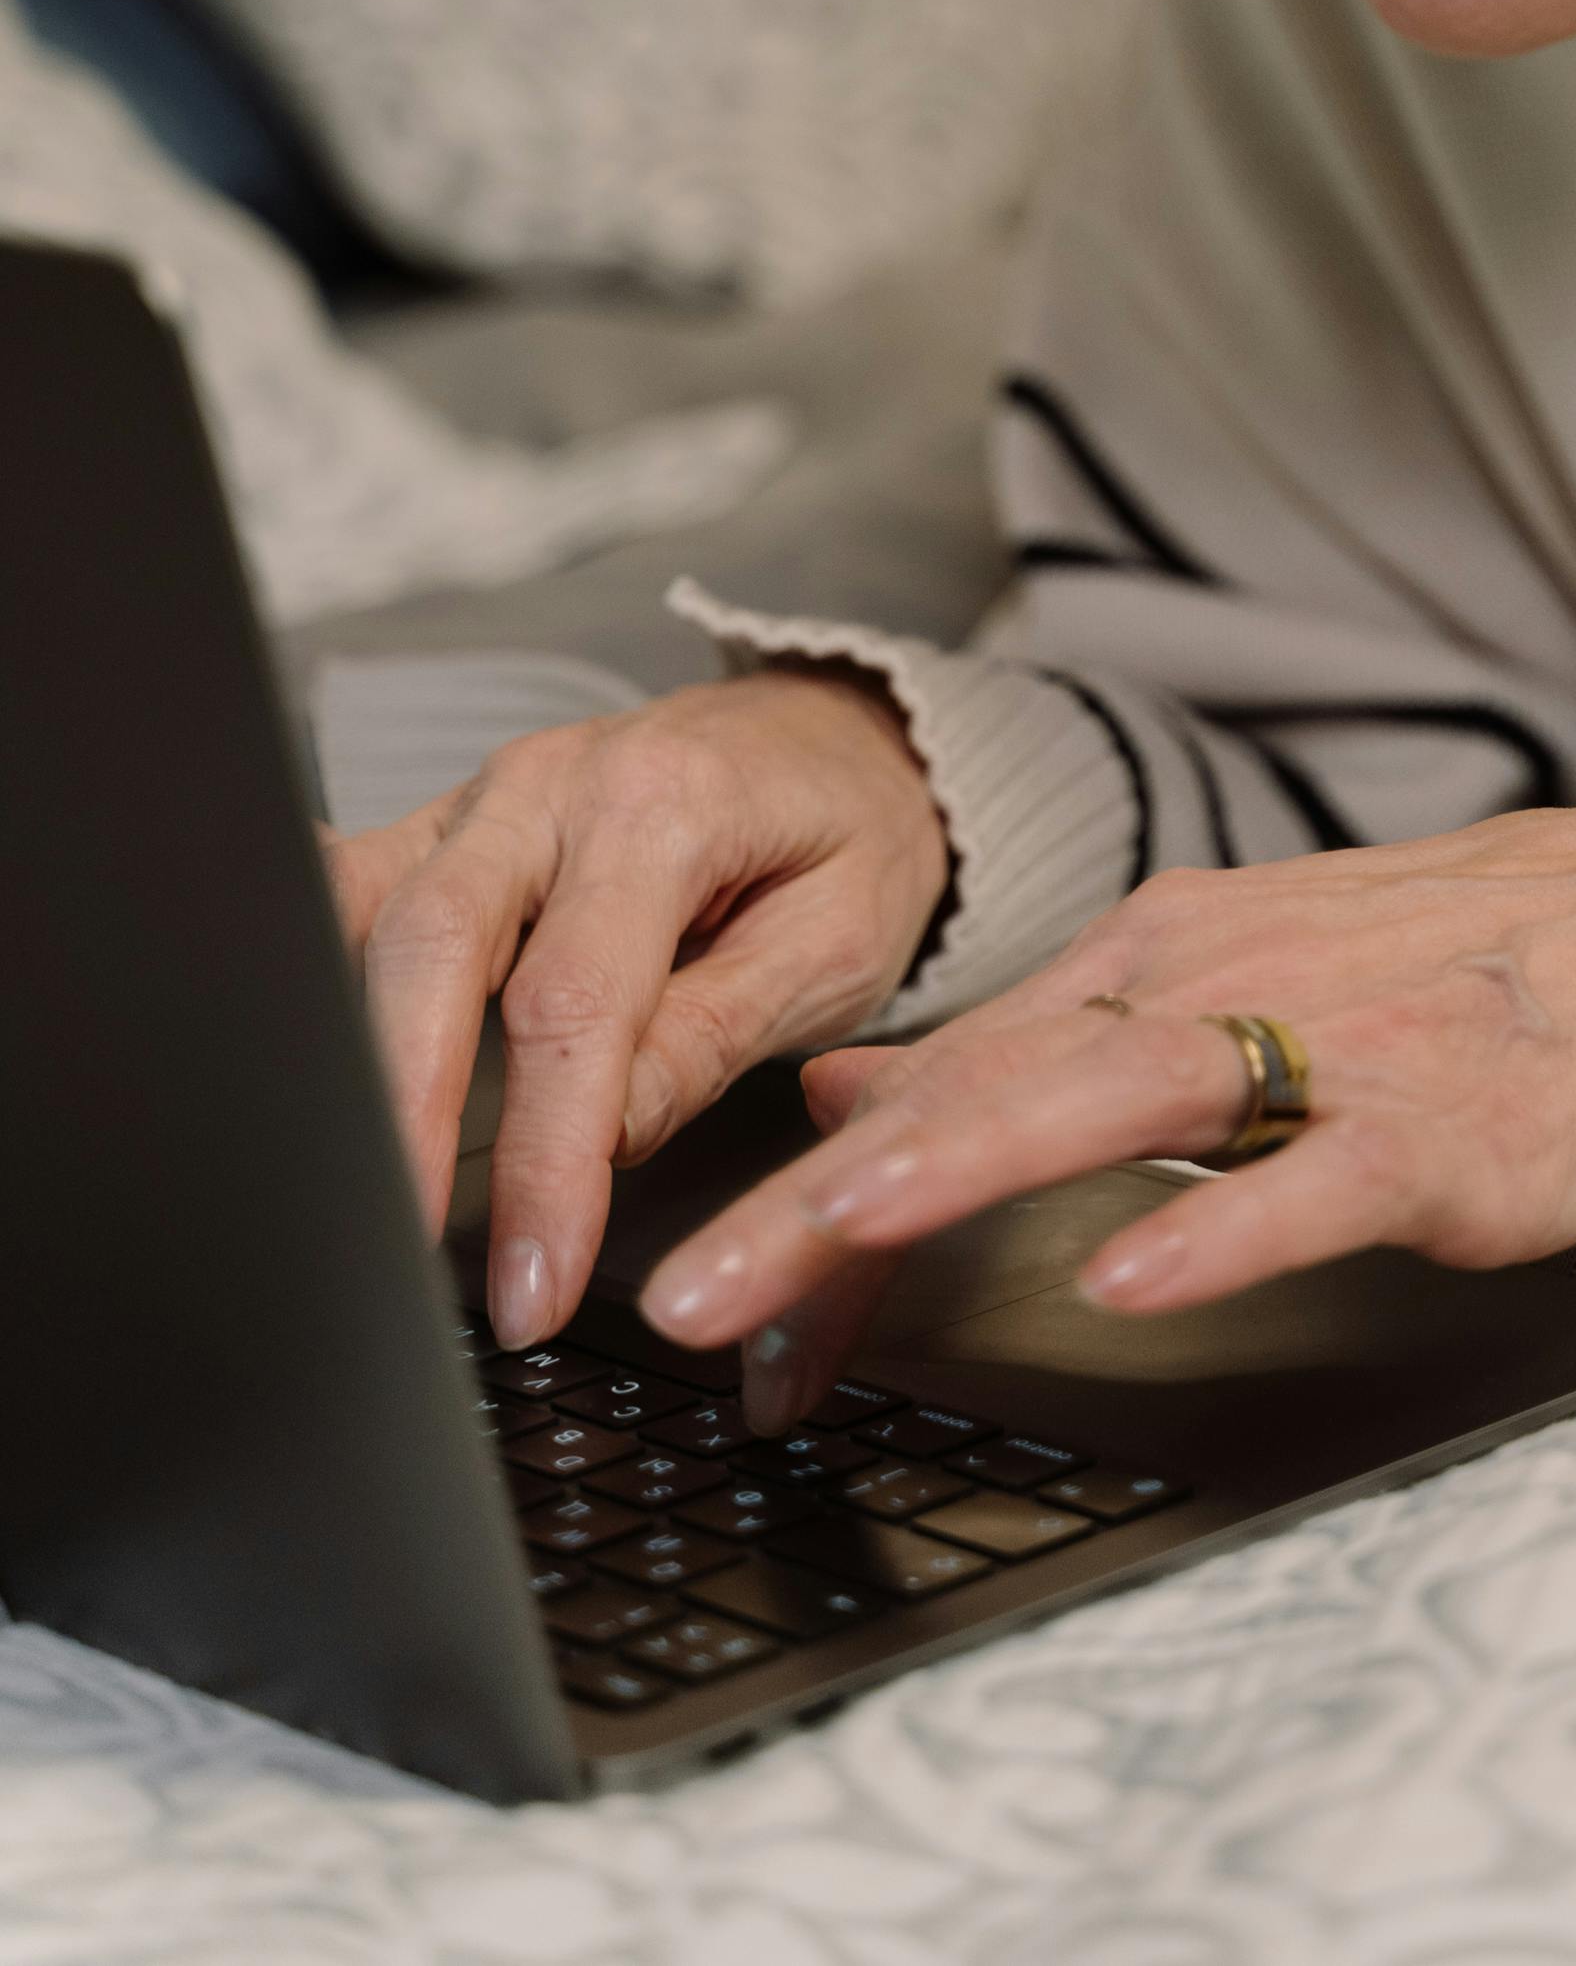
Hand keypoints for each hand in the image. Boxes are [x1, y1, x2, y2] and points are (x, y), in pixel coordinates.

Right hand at [329, 668, 949, 1348]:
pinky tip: (283, 1051)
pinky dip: (312, 964)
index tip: (535, 1284)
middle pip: (435, 948)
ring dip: (346, 1055)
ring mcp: (487, 796)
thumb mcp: (840, 940)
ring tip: (344, 1189)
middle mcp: (555, 784)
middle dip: (409, 1118)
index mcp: (666, 806)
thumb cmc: (850, 837)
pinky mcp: (451, 824)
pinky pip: (356, 885)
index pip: (576, 1005)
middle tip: (405, 1255)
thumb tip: (605, 1139)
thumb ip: (718, 1032)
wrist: (844, 733)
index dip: (548, 1161)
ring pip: (371, 916)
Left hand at [638, 781, 1575, 1409]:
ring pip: (1103, 1106)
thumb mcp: (1228, 974)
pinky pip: (1311, 1183)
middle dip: (816, 1203)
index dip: (809, 1189)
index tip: (702, 1296)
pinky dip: (1219, 1227)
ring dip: (951, 1180)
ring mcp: (1327, 1048)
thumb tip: (858, 1082)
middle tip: (682, 1301)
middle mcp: (1214, 980)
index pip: (944, 1075)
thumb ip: (1045, 1037)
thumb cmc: (1457, 972)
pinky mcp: (1440, 1126)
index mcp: (1155, 952)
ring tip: (823, 1256)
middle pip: (981, 1092)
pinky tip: (1131, 1278)